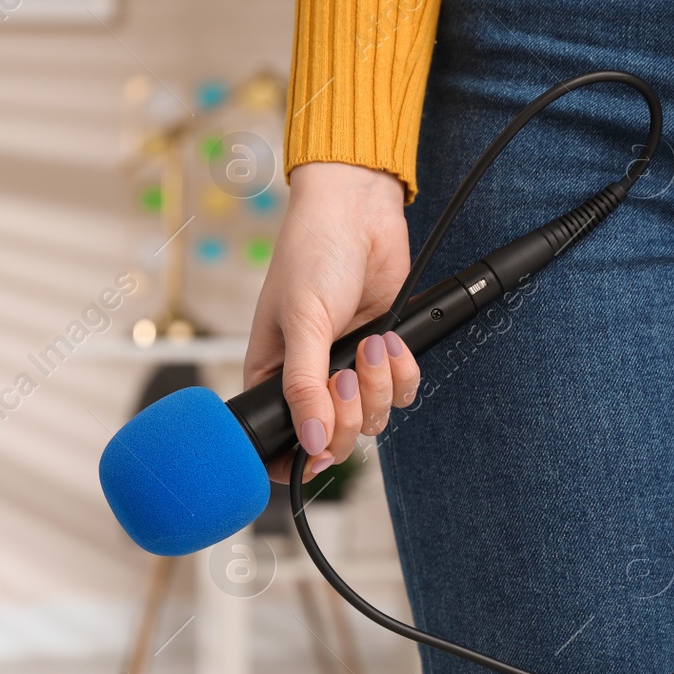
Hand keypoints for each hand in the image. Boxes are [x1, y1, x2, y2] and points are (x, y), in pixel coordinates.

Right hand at [244, 162, 420, 482]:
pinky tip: (389, 338)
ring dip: (379, 385)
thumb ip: (305, 388)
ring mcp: (347, 369)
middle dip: (348, 412)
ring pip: (372, 417)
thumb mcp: (302, 324)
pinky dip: (402, 371)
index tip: (318, 455)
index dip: (299, 460)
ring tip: (371, 343)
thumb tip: (312, 444)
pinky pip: (401, 391)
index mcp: (272, 378)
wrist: (357, 213)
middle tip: (346, 374)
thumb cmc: (311, 256)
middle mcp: (308, 380)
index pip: (279, 443)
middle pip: (334, 439)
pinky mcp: (382, 354)